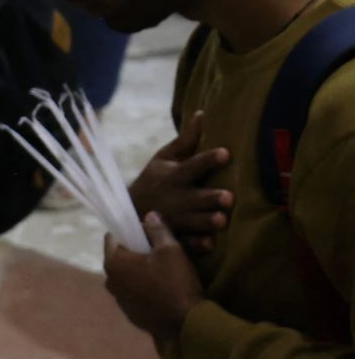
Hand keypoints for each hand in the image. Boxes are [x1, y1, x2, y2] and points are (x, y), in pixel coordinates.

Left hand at [104, 214, 202, 346]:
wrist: (185, 323)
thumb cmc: (176, 282)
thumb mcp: (170, 250)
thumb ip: (157, 230)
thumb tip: (149, 215)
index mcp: (113, 263)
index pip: (112, 237)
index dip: (128, 230)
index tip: (147, 231)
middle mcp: (110, 281)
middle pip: (119, 257)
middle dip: (136, 251)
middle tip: (159, 250)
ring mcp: (119, 299)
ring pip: (127, 276)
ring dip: (140, 270)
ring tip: (164, 270)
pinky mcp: (130, 313)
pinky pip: (134, 293)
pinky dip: (144, 287)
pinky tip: (164, 288)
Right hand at [128, 110, 232, 255]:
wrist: (128, 212)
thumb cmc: (154, 181)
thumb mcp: (164, 159)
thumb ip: (186, 141)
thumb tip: (204, 113)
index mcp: (174, 176)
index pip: (193, 165)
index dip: (208, 159)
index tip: (226, 153)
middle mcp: (175, 198)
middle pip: (196, 197)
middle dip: (210, 197)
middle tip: (229, 196)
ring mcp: (174, 220)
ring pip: (193, 222)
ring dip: (207, 221)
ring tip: (222, 220)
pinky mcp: (174, 238)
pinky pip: (186, 244)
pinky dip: (197, 245)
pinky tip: (210, 244)